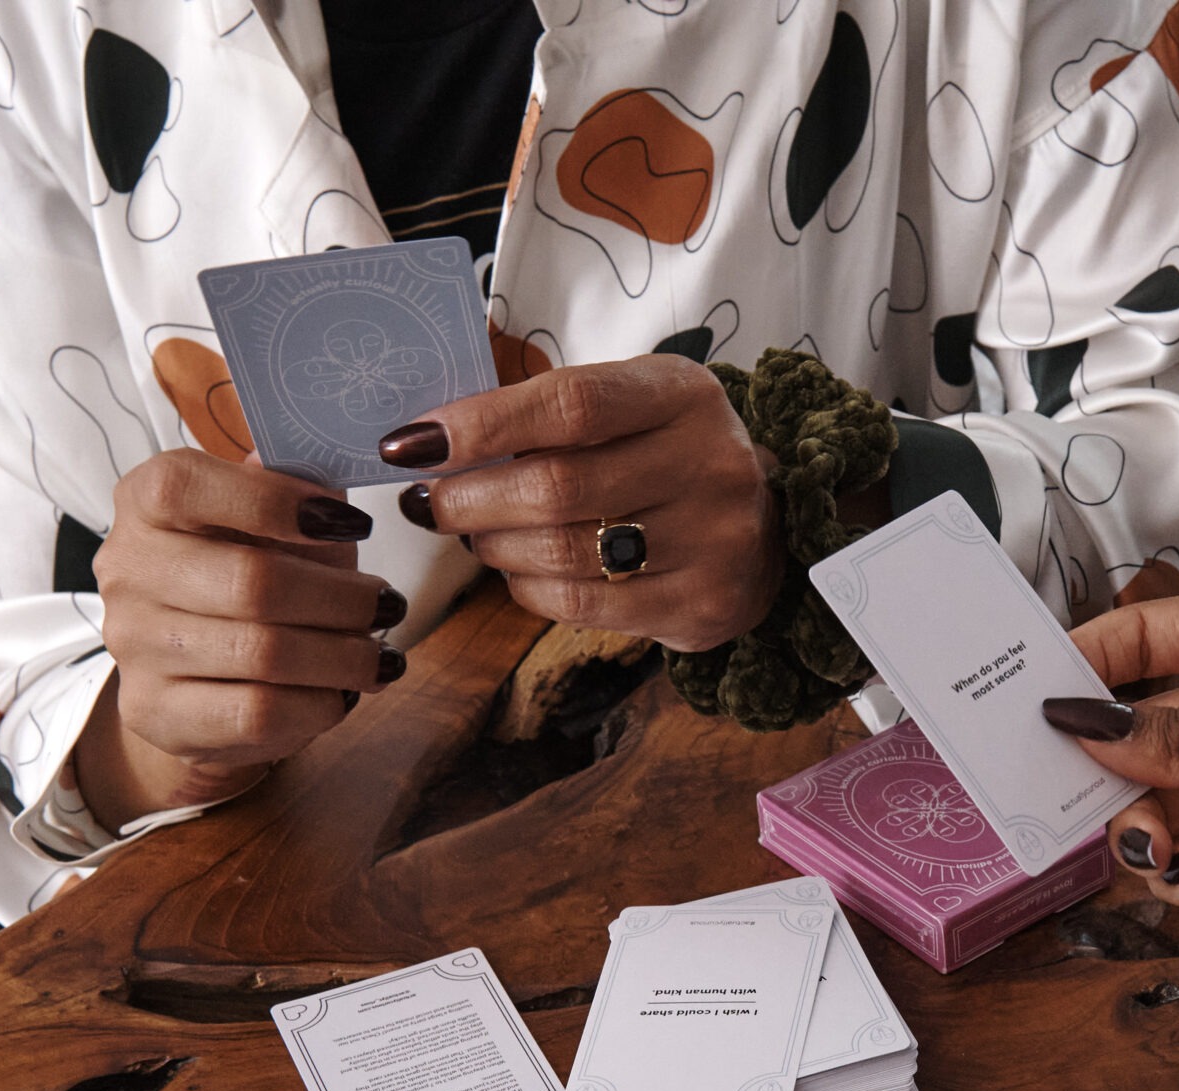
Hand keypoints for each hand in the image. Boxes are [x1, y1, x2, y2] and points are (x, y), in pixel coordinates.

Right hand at [79, 450, 405, 828]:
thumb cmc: (248, 569)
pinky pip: (256, 713)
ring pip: (262, 654)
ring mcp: (133, 645)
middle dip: (341, 598)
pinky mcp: (154, 712)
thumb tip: (334, 486)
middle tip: (387, 604)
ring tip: (378, 656)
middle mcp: (127, 569)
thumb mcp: (276, 518)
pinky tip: (342, 693)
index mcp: (145, 500)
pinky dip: (317, 704)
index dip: (276, 502)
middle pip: (251, 582)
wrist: (201, 669)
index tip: (351, 524)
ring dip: (342, 657)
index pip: (186, 486)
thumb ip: (300, 488)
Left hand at [376, 355, 782, 652]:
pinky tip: (518, 570)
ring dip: (494, 546)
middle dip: (469, 498)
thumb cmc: (667, 457)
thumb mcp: (631, 406)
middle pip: (557, 486)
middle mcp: (710, 463)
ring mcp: (713, 540)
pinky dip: (529, 589)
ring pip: (563, 553)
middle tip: (428, 501)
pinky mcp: (701, 605)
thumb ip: (546, 409)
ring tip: (474, 533)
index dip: (482, 424)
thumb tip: (432, 436)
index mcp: (683, 395)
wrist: (766, 533)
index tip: (412, 441)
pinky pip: (582, 606)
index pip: (571, 403)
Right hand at [1041, 581, 1178, 905]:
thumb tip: (1089, 731)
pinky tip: (1173, 873)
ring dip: (1134, 826)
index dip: (1078, 669)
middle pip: (1138, 735)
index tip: (1016, 700)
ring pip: (1162, 805)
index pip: (1138, 642)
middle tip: (1043, 793)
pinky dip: (1177, 873)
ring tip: (1130, 841)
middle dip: (1093, 766)